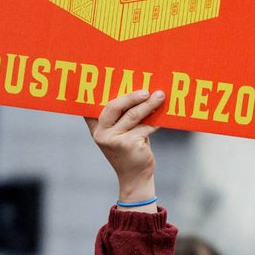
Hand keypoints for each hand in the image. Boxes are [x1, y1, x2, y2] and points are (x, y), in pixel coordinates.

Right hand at [87, 90, 166, 209]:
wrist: (135, 177)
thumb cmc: (130, 151)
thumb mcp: (122, 133)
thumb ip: (123, 117)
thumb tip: (141, 91)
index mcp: (96, 127)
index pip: (91, 106)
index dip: (93, 91)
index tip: (102, 76)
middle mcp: (101, 133)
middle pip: (114, 106)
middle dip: (131, 96)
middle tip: (146, 91)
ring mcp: (113, 139)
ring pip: (133, 115)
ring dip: (148, 105)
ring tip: (160, 96)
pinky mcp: (128, 144)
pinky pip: (144, 127)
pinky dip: (155, 121)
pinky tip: (163, 115)